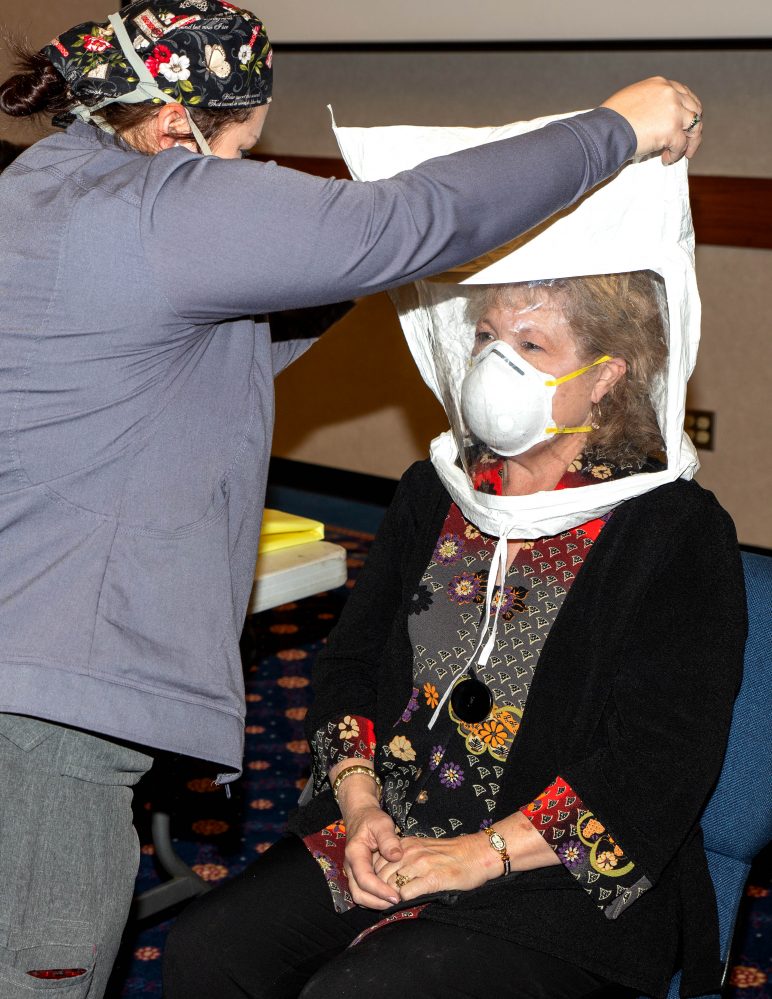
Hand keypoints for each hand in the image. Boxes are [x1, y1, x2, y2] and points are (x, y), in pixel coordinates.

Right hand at [336, 770, 403, 908]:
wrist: (361, 816)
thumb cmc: (371, 819)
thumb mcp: (382, 823)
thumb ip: (388, 839)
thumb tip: (396, 857)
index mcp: (355, 854)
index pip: (364, 879)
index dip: (379, 890)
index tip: (396, 896)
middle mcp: (351, 866)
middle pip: (359, 894)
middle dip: (377, 902)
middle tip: (397, 903)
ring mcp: (353, 872)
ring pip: (360, 896)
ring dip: (376, 903)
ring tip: (395, 902)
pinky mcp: (359, 875)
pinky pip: (364, 892)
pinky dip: (375, 898)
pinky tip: (390, 895)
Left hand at [374, 832, 496, 901]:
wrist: (476, 854)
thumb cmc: (450, 854)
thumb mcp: (422, 848)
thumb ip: (405, 857)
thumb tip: (387, 875)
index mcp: (406, 845)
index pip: (377, 862)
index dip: (374, 878)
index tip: (378, 889)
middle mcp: (410, 852)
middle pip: (380, 875)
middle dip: (379, 890)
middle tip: (383, 901)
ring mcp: (420, 865)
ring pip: (390, 885)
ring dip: (389, 897)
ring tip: (394, 904)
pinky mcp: (432, 879)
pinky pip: (407, 893)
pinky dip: (404, 900)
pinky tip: (408, 903)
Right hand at [601, 76, 702, 163]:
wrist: (605, 130)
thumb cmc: (611, 119)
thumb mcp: (632, 99)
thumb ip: (649, 102)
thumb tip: (655, 118)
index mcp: (660, 84)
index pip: (684, 94)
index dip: (688, 110)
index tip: (686, 122)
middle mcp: (670, 93)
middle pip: (695, 109)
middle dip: (693, 126)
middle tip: (688, 141)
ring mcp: (673, 111)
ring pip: (695, 126)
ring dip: (690, 142)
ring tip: (682, 153)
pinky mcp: (672, 129)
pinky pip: (682, 144)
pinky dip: (676, 154)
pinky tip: (666, 159)